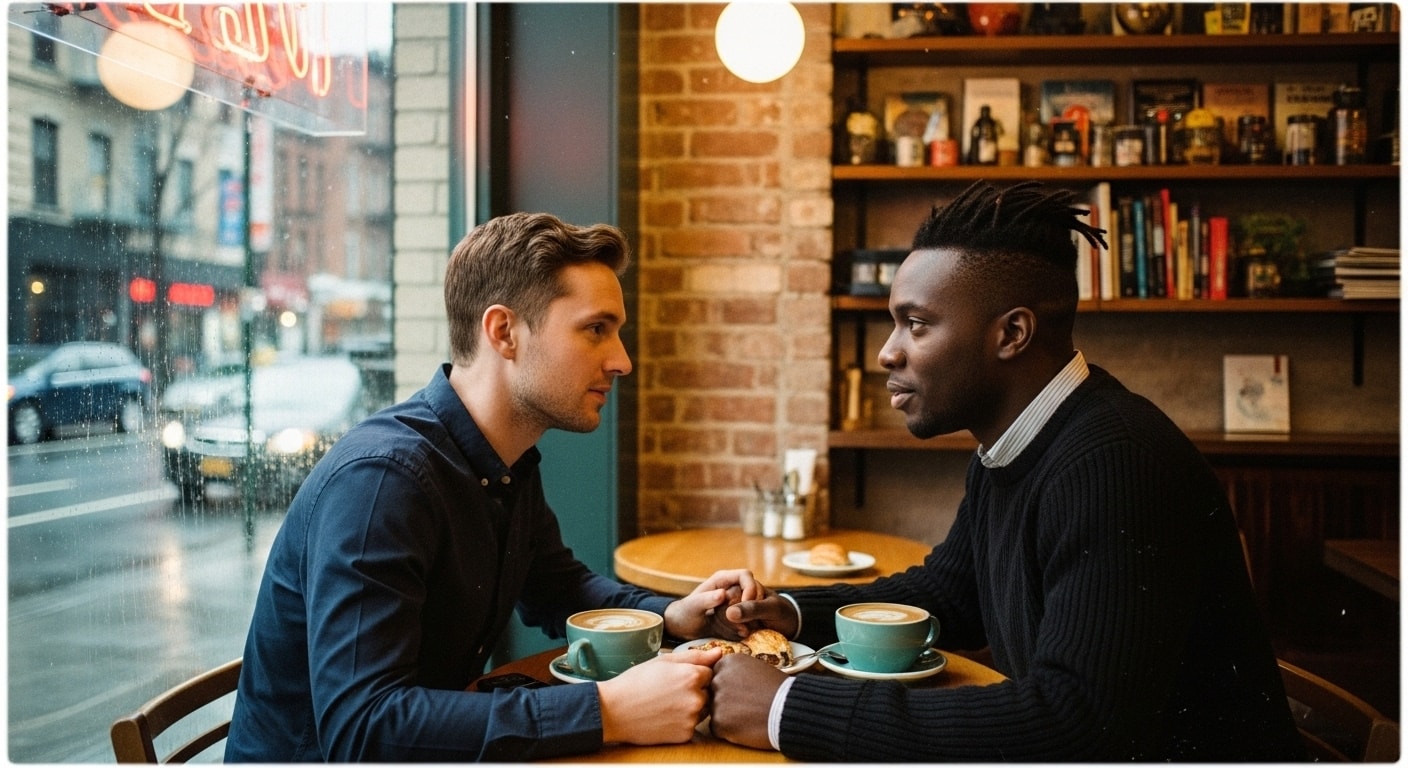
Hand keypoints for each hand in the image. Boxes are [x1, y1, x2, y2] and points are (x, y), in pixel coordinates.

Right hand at [596, 648, 720, 744]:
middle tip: (670, 692)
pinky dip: (682, 722)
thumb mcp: (663, 661)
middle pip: (708, 692)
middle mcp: (696, 698)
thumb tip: (720, 653)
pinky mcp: (685, 735)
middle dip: (695, 691)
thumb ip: (695, 656)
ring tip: (666, 704)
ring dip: (691, 707)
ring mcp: (692, 718)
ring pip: (702, 710)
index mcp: (692, 676)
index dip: (693, 674)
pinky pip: (691, 725)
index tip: (676, 678)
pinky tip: (664, 717)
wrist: (614, 711)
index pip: (709, 673)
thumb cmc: (636, 682)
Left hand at [663, 569, 767, 639]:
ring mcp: (737, 604)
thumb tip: (723, 594)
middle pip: (753, 594)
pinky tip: (738, 635)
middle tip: (742, 622)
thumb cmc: (684, 614)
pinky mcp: (738, 618)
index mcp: (723, 580)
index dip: (751, 588)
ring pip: (752, 609)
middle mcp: (732, 589)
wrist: (682, 629)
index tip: (747, 605)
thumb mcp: (693, 607)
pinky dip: (745, 628)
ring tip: (738, 631)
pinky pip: (748, 621)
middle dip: (749, 609)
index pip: (745, 576)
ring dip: (748, 620)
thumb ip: (706, 600)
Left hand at [709, 654, 787, 749]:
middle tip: (745, 705)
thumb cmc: (779, 689)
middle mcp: (718, 679)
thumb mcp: (757, 667)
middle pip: (714, 691)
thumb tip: (728, 678)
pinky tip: (746, 726)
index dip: (729, 685)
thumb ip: (738, 671)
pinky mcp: (719, 722)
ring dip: (727, 715)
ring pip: (715, 710)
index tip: (742, 691)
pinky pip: (717, 727)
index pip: (717, 674)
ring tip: (748, 716)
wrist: (790, 710)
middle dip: (726, 699)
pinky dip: (728, 730)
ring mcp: (717, 701)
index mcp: (728, 662)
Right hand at [722, 593, 800, 638]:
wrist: (788, 626)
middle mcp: (733, 595)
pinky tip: (741, 638)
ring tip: (746, 633)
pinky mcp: (729, 623)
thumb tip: (730, 613)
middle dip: (730, 622)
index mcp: (743, 585)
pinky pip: (720, 629)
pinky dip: (729, 636)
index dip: (732, 609)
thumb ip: (754, 608)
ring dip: (730, 630)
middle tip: (746, 630)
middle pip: (718, 607)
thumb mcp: (772, 609)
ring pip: (716, 619)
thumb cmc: (783, 613)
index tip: (745, 622)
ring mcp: (730, 610)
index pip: (726, 594)